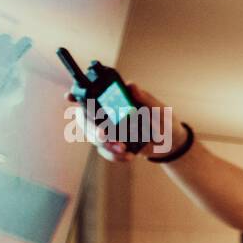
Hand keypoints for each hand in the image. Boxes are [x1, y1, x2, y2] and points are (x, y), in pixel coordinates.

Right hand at [66, 82, 184, 163]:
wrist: (172, 143)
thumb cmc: (164, 120)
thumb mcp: (159, 109)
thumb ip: (145, 98)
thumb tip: (132, 86)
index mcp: (116, 99)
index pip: (92, 94)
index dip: (77, 95)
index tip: (70, 98)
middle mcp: (107, 113)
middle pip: (85, 118)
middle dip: (91, 128)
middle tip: (104, 135)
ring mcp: (108, 130)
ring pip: (92, 136)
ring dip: (105, 144)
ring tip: (123, 149)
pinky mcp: (113, 145)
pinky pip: (104, 151)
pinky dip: (113, 155)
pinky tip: (128, 156)